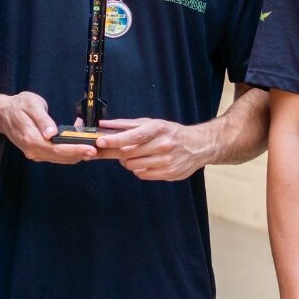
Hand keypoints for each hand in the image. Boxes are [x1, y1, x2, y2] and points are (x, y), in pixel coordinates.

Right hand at [0, 91, 96, 164]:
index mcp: (31, 139)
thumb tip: (51, 133)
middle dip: (79, 154)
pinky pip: (55, 156)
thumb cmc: (18, 105)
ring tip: (92, 149)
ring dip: (76, 155)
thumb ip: (42, 120)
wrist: (3, 113)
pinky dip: (68, 153)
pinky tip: (79, 147)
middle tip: (97, 150)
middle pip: (60, 157)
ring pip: (59, 159)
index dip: (75, 150)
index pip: (57, 149)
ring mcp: (34, 153)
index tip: (90, 148)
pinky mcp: (37, 152)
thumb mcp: (31, 105)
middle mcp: (33, 150)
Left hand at [94, 118, 211, 180]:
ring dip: (127, 161)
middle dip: (114, 152)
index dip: (115, 140)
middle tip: (107, 149)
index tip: (100, 142)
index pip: (133, 136)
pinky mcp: (168, 173)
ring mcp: (166, 161)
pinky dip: (138, 169)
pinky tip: (145, 162)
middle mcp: (163, 145)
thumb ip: (126, 125)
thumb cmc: (171, 133)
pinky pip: (142, 175)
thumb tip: (104, 124)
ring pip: (133, 166)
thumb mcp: (152, 123)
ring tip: (134, 155)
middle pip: (129, 153)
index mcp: (158, 129)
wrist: (199, 145)